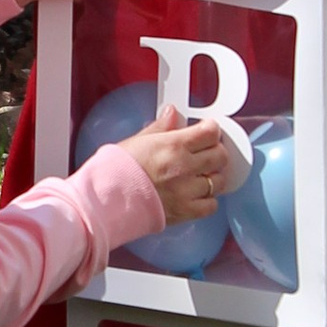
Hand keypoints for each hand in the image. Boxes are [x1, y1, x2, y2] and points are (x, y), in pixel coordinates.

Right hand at [123, 101, 241, 225]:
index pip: (210, 133)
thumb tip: (172, 114)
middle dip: (217, 151)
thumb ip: (160, 128)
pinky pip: (211, 205)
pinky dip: (208, 200)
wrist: (106, 200)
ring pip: (219, 181)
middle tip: (209, 151)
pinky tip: (198, 195)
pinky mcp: (185, 212)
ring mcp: (187, 191)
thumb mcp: (137, 141)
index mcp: (173, 146)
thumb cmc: (115, 171)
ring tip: (202, 175)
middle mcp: (184, 167)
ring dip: (214, 176)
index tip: (209, 130)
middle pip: (220, 156)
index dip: (212, 129)